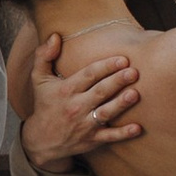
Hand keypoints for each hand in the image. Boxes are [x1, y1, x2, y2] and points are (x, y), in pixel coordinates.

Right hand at [20, 29, 142, 170]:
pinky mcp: (92, 139)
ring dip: (121, 104)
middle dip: (117, 81)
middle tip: (133, 72)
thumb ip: (44, 55)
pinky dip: (123, 133)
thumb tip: (55, 36)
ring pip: (106, 113)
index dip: (106, 66)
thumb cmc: (44, 104)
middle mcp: (76, 106)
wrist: (41, 140)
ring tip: (135, 94)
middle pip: (100, 91)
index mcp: (66, 90)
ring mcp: (84, 124)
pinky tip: (137, 127)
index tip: (122, 59)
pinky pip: (109, 137)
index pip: (88, 75)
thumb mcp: (38, 79)